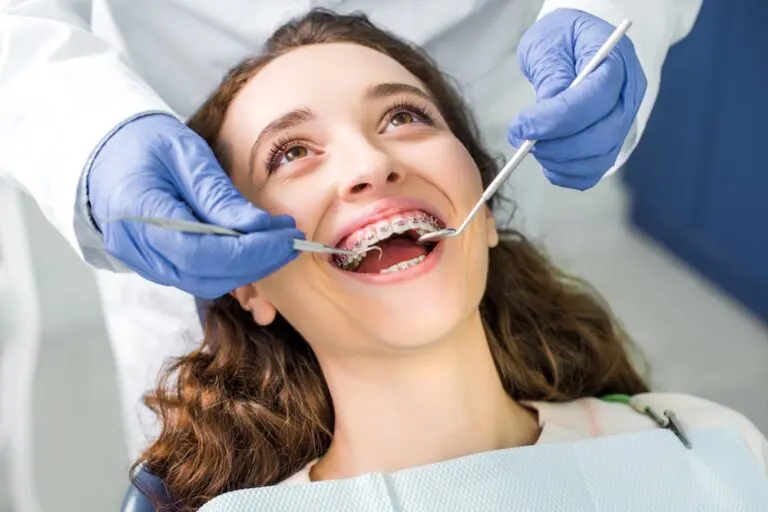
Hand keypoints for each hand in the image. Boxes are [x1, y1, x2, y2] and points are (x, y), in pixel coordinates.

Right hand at [87, 114, 302, 298]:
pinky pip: (199, 276)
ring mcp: (143, 262)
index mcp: (136, 211)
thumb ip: (219, 196)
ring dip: (250, 268)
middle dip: (258, 262)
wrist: (106, 153)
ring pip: (205, 282)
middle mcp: (135, 247)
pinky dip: (233, 268)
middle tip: (292, 239)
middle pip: (205, 274)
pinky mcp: (156, 266)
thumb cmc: (145, 143)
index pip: (199, 251)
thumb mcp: (185, 154)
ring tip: (280, 241)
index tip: (286, 236)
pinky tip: (257, 247)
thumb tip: (261, 228)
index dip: (250, 251)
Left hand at [508, 9, 646, 190]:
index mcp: (618, 63)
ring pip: (599, 158)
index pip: (595, 98)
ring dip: (559, 162)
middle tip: (523, 141)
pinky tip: (546, 161)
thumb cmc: (562, 40)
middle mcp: (628, 97)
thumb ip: (552, 76)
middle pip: (603, 135)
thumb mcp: (550, 44)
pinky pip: (592, 171)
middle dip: (558, 146)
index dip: (556, 119)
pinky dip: (566, 174)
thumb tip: (544, 116)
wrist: (576, 46)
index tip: (522, 127)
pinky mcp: (610, 144)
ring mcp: (623, 123)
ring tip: (532, 147)